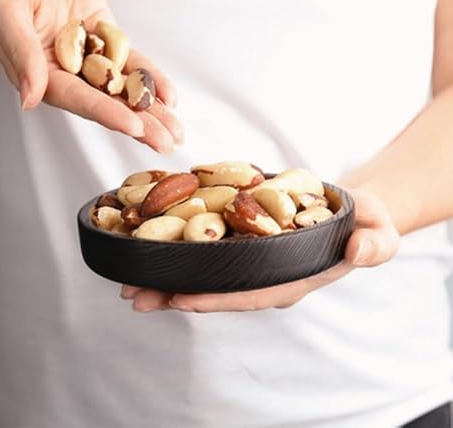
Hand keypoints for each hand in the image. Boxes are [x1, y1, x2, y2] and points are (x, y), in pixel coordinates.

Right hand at [0, 0, 181, 152]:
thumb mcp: (4, 9)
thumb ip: (20, 52)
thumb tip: (30, 99)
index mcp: (42, 76)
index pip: (78, 99)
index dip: (107, 114)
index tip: (134, 127)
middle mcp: (71, 76)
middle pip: (109, 104)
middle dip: (140, 125)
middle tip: (167, 143)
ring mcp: (93, 62)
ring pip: (126, 90)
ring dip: (153, 111)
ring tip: (177, 132)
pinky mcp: (110, 46)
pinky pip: (134, 65)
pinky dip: (153, 80)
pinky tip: (170, 97)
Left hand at [120, 188, 399, 311]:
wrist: (350, 209)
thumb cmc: (364, 223)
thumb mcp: (378, 232)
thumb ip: (373, 244)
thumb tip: (358, 252)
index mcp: (294, 279)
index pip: (252, 295)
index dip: (217, 298)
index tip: (180, 299)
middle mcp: (267, 275)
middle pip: (217, 289)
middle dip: (176, 293)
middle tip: (134, 295)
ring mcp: (253, 259)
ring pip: (206, 272)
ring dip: (167, 275)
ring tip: (129, 279)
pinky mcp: (245, 239)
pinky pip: (210, 248)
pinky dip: (181, 248)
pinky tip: (152, 246)